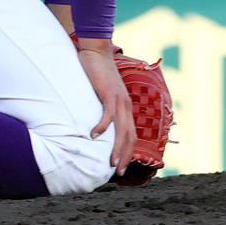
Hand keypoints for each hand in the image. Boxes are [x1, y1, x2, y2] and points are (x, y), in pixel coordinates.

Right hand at [76, 39, 136, 175]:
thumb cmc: (97, 75)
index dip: (129, 152)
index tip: (121, 167)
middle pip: (130, 136)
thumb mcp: (103, 96)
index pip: (132, 135)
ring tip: (112, 162)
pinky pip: (108, 114)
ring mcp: (119, 100)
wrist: (97, 52)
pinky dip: (102, 126)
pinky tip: (94, 136)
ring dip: (118, 147)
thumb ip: (103, 109)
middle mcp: (126, 106)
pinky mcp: (108, 93)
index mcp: (126, 108)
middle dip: (126, 156)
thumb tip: (96, 127)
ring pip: (122, 129)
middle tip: (119, 172)